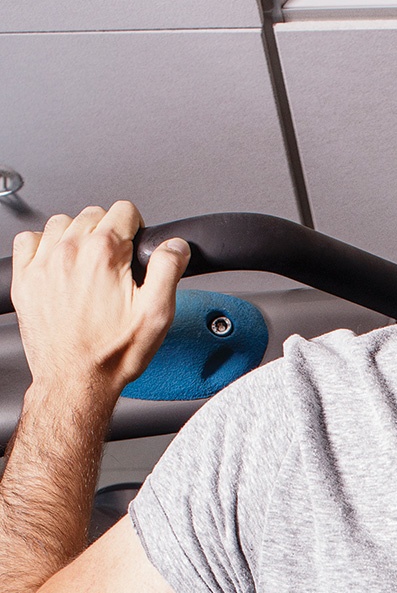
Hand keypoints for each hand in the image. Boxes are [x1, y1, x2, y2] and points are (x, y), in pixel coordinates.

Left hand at [10, 201, 189, 406]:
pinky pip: (29, 240)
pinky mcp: (25, 278)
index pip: (123, 210)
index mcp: (104, 255)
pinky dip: (43, 246)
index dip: (135, 228)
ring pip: (61, 223)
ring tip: (87, 266)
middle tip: (114, 265)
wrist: (76, 382)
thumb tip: (175, 246)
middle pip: (93, 214)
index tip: (133, 247)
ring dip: (76, 237)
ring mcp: (43, 264)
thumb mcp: (156, 315)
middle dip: (107, 233)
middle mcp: (70, 252)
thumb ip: (169, 270)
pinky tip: (57, 265)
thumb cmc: (110, 355)